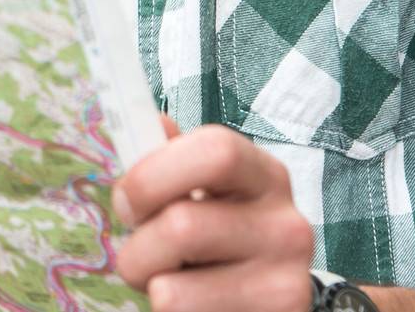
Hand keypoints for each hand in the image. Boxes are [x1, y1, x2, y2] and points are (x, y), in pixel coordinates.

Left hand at [110, 116, 314, 310]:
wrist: (269, 301)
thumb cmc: (222, 239)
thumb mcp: (204, 193)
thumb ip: (173, 160)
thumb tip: (152, 122)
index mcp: (265, 176)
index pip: (216, 151)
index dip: (154, 174)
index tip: (127, 202)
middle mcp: (287, 225)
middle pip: (182, 226)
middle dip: (138, 248)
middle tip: (141, 257)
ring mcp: (285, 282)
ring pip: (170, 290)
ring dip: (150, 289)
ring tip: (168, 285)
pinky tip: (196, 306)